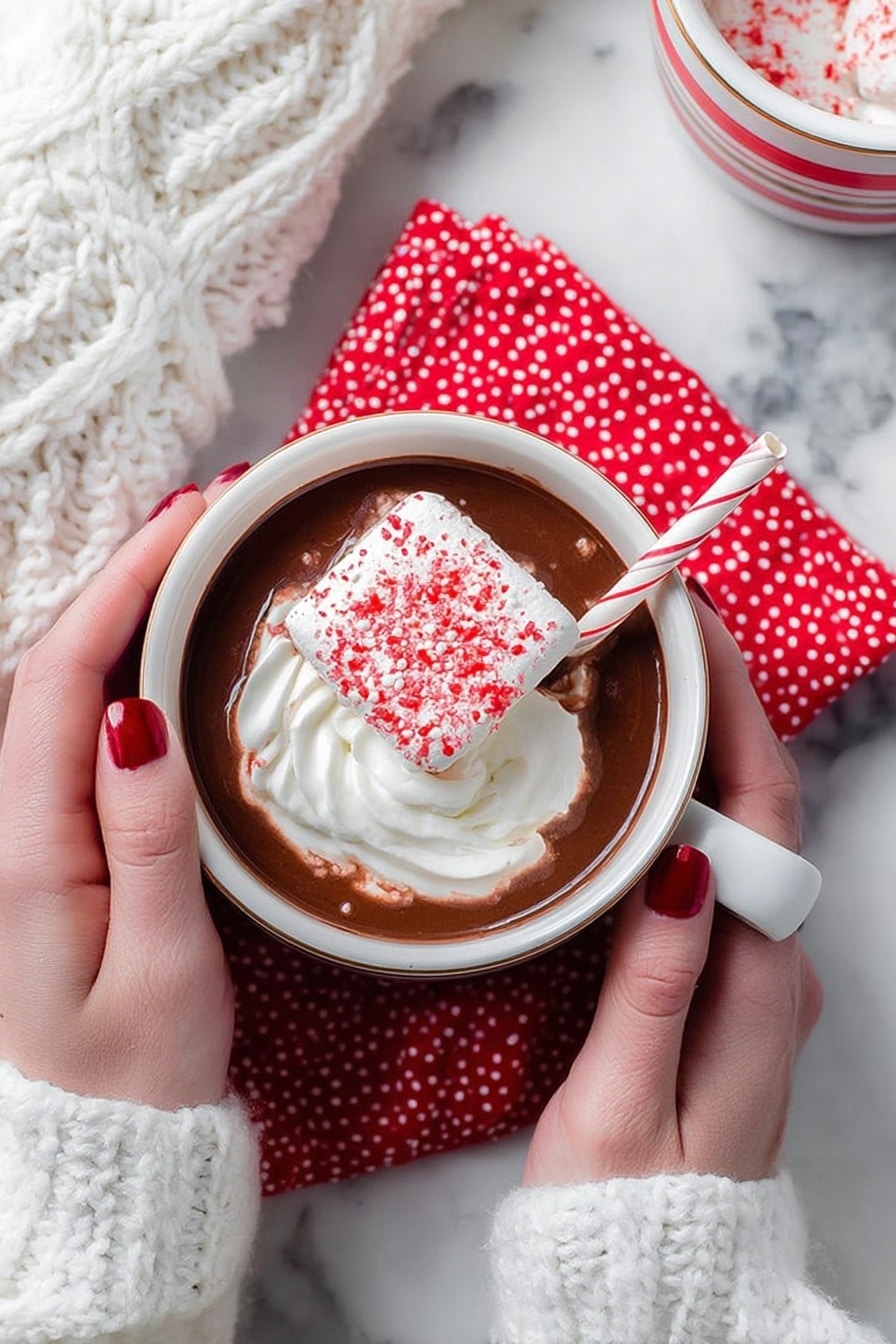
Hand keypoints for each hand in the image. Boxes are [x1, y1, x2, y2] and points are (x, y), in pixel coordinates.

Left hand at [0, 477, 238, 1110]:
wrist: (97, 1155)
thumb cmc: (136, 1077)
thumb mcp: (159, 968)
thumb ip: (147, 841)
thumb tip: (139, 717)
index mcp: (26, 849)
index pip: (66, 681)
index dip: (122, 587)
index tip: (189, 521)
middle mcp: (10, 829)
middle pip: (54, 672)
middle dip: (121, 579)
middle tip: (203, 518)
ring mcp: (26, 840)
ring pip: (63, 698)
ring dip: (119, 618)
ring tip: (190, 562)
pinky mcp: (52, 854)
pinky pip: (78, 739)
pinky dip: (119, 676)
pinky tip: (161, 658)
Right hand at [524, 592, 822, 1185]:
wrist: (650, 1290)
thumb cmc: (623, 1208)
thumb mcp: (620, 1103)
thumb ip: (652, 982)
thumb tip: (681, 862)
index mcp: (758, 986)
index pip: (764, 818)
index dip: (737, 716)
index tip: (701, 636)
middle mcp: (775, 972)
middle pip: (763, 811)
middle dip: (725, 710)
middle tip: (668, 632)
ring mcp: (754, 981)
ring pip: (741, 838)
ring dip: (708, 753)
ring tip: (653, 684)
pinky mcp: (724, 992)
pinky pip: (719, 874)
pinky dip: (691, 810)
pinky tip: (646, 786)